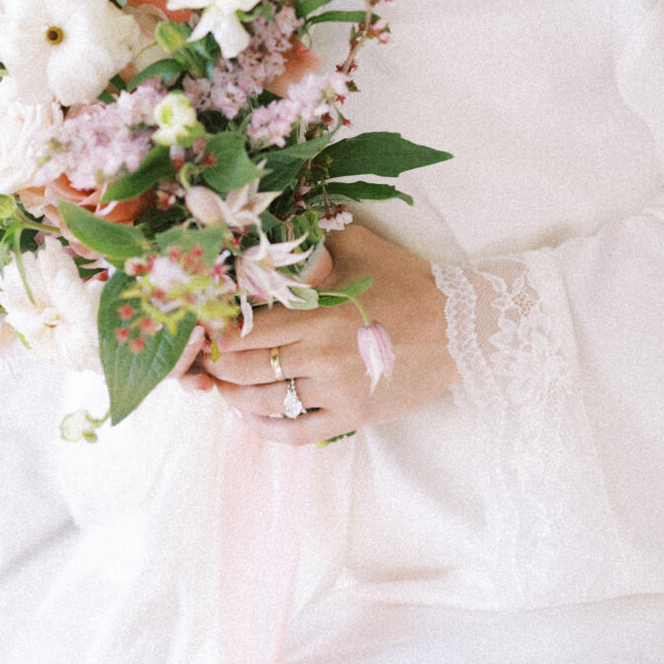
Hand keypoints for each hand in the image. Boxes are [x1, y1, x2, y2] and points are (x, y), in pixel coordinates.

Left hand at [183, 220, 457, 442]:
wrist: (457, 326)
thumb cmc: (405, 281)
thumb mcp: (357, 247)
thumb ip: (312, 242)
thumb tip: (274, 230)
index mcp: (317, 314)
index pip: (245, 332)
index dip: (217, 335)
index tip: (205, 330)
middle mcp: (321, 358)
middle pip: (246, 371)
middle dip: (218, 368)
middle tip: (206, 361)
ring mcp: (336, 392)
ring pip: (266, 405)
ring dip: (235, 399)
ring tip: (224, 388)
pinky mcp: (353, 417)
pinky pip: (297, 433)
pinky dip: (267, 429)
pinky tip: (252, 417)